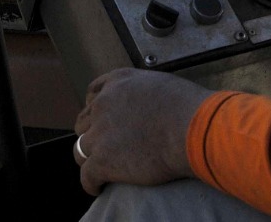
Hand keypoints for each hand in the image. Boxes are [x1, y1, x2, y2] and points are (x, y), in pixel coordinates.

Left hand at [74, 68, 213, 194]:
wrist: (190, 128)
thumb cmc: (187, 107)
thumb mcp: (161, 84)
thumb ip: (144, 91)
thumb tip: (150, 104)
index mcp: (118, 83)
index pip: (93, 94)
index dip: (96, 109)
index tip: (102, 120)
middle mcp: (103, 104)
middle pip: (84, 122)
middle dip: (92, 133)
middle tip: (105, 146)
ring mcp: (99, 133)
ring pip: (80, 149)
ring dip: (89, 158)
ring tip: (99, 168)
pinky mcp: (102, 161)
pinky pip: (86, 176)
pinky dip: (91, 183)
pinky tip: (99, 187)